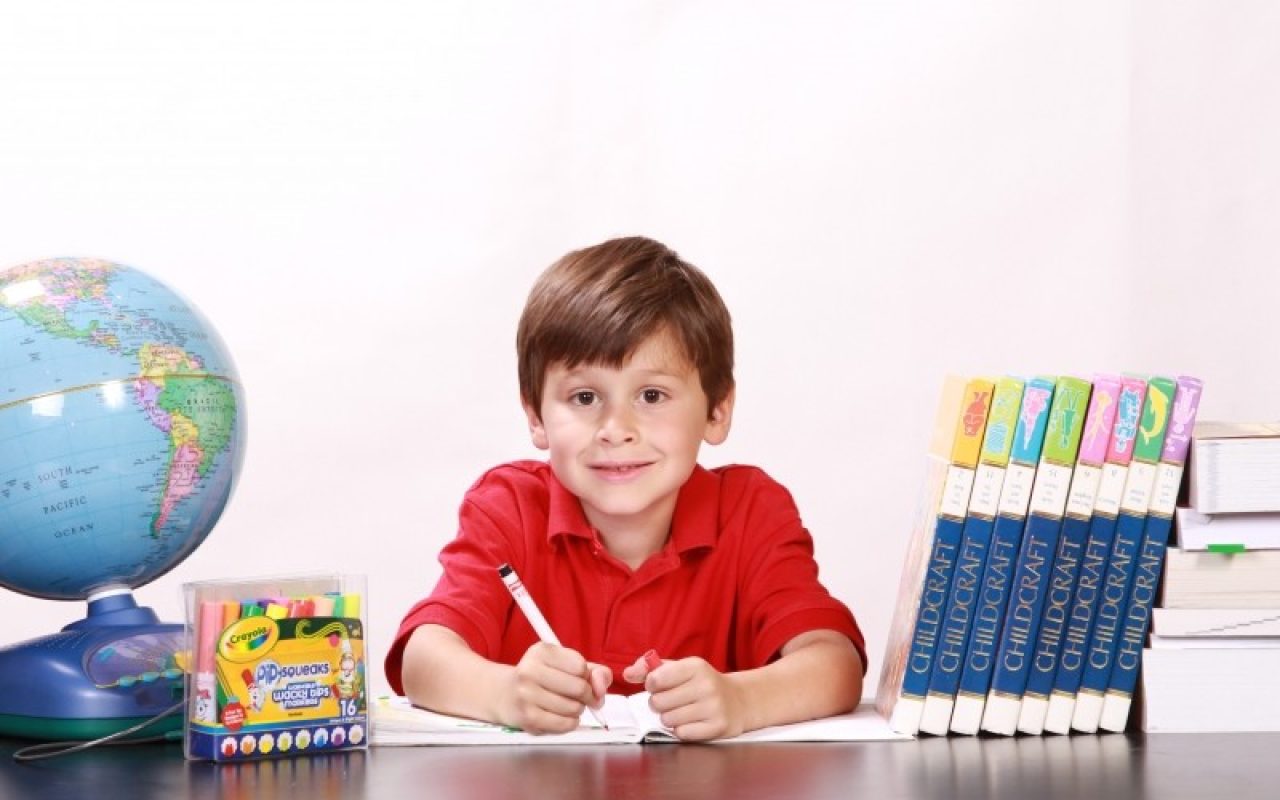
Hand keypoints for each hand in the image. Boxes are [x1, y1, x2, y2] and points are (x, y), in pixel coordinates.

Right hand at [500, 642, 611, 733]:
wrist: (505, 694)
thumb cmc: (543, 677)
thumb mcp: (566, 664)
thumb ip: (595, 671)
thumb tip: (601, 689)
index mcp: (541, 651)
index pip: (580, 666)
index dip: (587, 676)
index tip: (580, 678)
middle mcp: (530, 670)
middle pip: (579, 688)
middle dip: (587, 696)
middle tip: (581, 697)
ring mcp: (526, 695)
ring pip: (574, 708)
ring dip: (578, 710)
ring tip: (567, 705)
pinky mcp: (528, 718)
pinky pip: (565, 724)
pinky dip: (571, 723)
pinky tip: (562, 716)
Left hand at [625, 654, 747, 741]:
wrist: (737, 700)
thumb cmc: (700, 683)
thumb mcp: (679, 669)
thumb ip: (649, 669)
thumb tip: (627, 674)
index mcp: (695, 666)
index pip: (655, 679)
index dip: (651, 685)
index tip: (659, 685)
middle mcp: (706, 685)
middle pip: (658, 702)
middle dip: (659, 703)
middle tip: (671, 701)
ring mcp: (713, 707)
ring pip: (668, 720)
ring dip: (669, 718)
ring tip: (682, 711)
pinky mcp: (717, 727)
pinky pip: (682, 734)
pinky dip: (681, 730)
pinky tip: (691, 722)